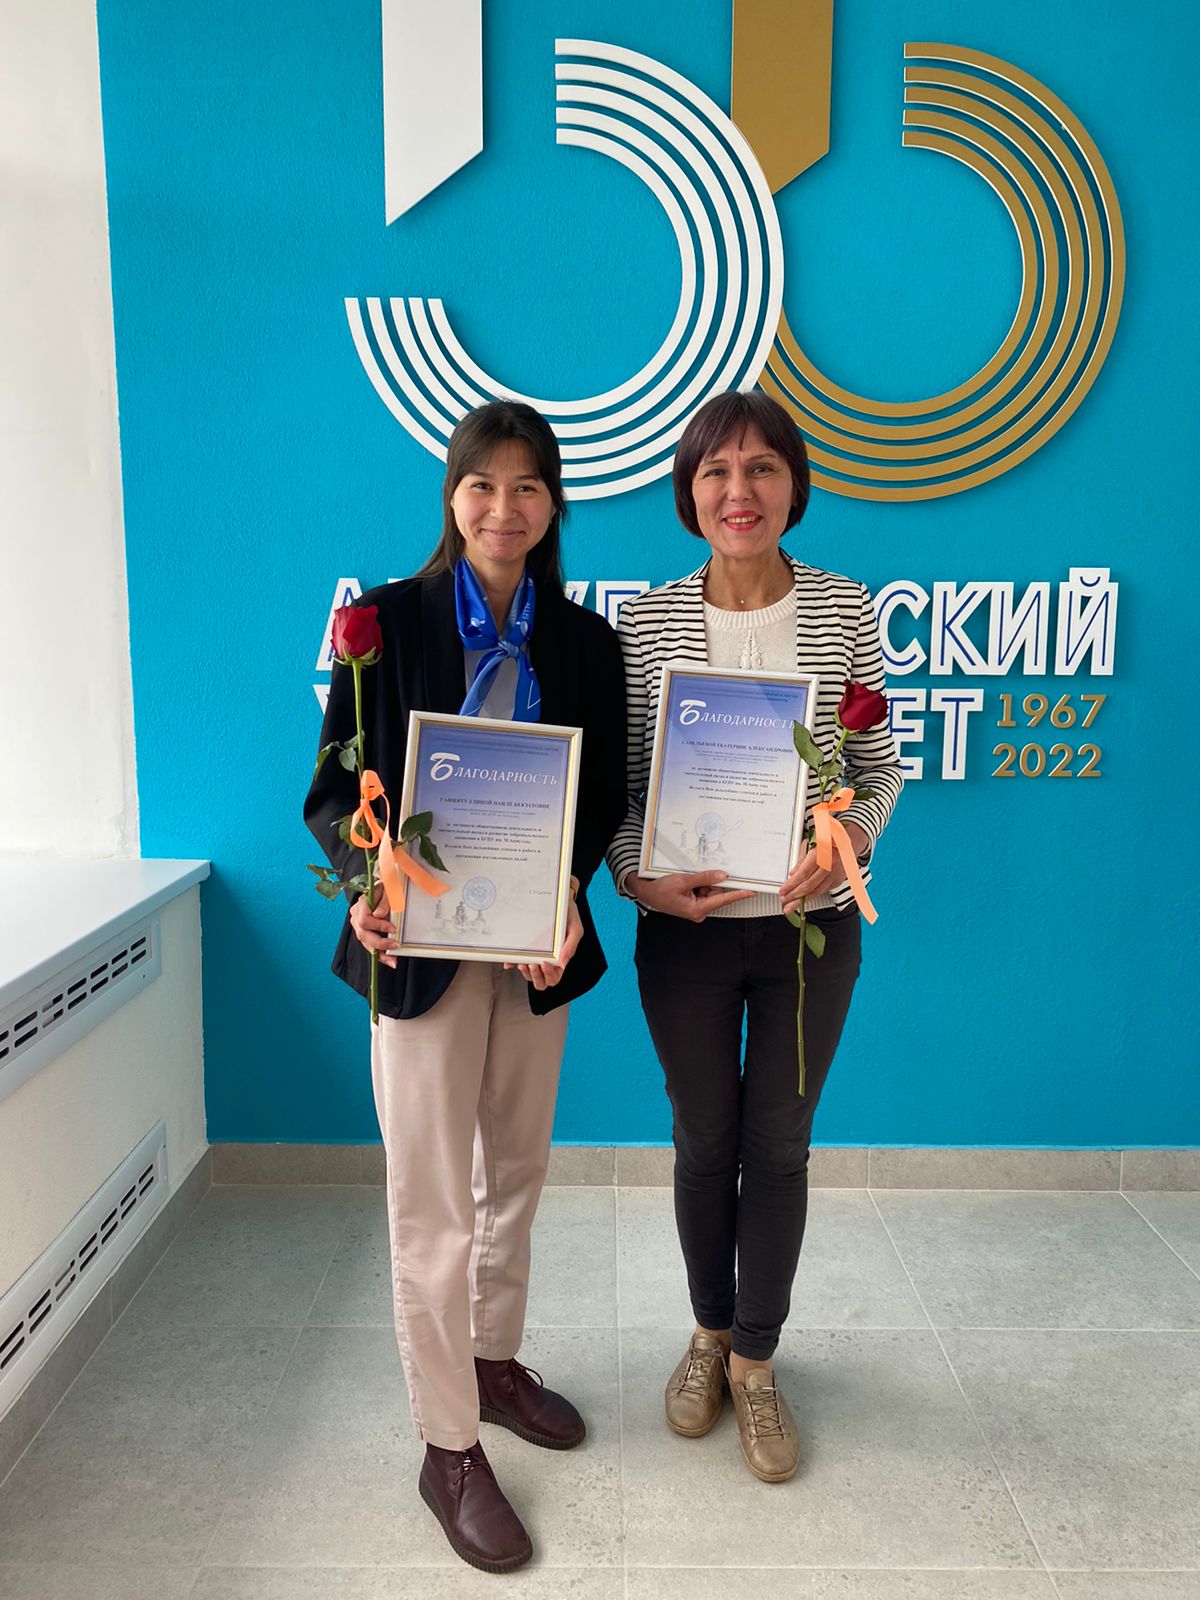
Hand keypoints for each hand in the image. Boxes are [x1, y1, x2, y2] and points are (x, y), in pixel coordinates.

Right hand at [349, 886, 397, 967]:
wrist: (386, 886)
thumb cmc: (388, 886)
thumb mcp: (389, 888)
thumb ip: (384, 900)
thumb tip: (379, 914)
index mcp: (361, 904)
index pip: (364, 920)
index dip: (379, 926)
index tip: (394, 929)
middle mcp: (356, 916)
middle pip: (362, 934)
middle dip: (379, 942)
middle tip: (395, 945)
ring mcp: (359, 925)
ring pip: (365, 943)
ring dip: (380, 953)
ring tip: (393, 960)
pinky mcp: (366, 932)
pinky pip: (370, 946)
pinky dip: (380, 955)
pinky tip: (390, 960)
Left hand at [506, 896, 583, 990]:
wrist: (557, 900)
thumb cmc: (568, 915)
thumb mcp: (575, 929)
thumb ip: (570, 947)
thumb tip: (563, 964)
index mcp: (561, 959)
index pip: (554, 978)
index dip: (549, 976)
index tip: (545, 962)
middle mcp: (548, 960)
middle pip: (541, 982)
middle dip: (536, 977)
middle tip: (532, 964)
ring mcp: (536, 955)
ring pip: (529, 975)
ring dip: (525, 972)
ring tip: (522, 962)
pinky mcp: (526, 948)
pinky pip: (517, 961)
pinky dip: (512, 964)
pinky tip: (509, 961)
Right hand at [628, 869, 754, 921]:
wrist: (646, 893)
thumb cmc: (660, 891)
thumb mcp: (682, 881)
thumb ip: (703, 878)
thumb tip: (721, 876)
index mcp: (697, 909)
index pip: (723, 899)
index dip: (739, 894)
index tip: (752, 890)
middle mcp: (699, 911)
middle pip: (718, 895)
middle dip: (720, 883)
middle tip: (728, 872)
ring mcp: (696, 907)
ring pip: (711, 892)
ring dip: (708, 883)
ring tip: (695, 876)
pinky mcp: (694, 903)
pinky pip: (704, 891)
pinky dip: (703, 884)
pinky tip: (695, 878)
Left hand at [778, 822, 869, 915]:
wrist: (850, 839)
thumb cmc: (829, 838)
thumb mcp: (811, 842)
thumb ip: (801, 859)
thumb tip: (793, 873)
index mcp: (821, 853)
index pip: (803, 873)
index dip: (792, 884)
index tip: (783, 890)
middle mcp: (830, 865)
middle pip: (810, 885)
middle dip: (795, 895)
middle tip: (784, 900)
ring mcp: (836, 874)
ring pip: (817, 891)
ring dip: (803, 899)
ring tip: (791, 905)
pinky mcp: (838, 880)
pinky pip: (823, 890)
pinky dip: (813, 894)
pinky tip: (804, 898)